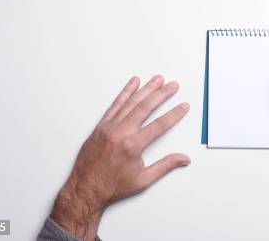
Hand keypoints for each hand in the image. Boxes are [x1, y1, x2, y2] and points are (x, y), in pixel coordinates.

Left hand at [51, 75, 189, 240]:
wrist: (85, 189)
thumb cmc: (112, 186)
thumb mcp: (143, 180)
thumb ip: (165, 166)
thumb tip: (184, 158)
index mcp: (132, 146)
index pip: (159, 125)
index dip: (174, 114)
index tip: (183, 106)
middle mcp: (120, 133)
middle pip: (145, 108)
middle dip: (161, 94)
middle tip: (172, 85)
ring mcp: (109, 127)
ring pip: (131, 102)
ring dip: (146, 89)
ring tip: (157, 79)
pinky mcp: (101, 126)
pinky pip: (115, 105)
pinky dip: (125, 92)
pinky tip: (133, 83)